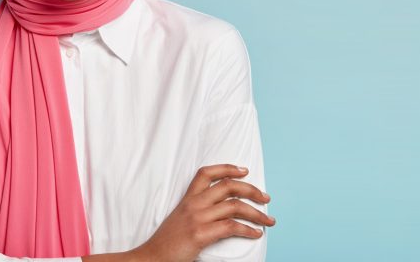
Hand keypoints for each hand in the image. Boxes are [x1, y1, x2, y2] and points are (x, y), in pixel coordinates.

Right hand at [134, 164, 274, 261]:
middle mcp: (193, 204)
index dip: (227, 168)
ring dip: (257, 213)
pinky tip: (255, 234)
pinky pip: (231, 227)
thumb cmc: (167, 242)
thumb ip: (199, 211)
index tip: (244, 170)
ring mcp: (197, 218)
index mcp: (188, 199)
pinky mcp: (200, 234)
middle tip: (266, 198)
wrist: (151, 257)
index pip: (207, 173)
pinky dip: (248, 230)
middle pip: (228, 186)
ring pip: (235, 206)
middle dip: (252, 190)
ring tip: (268, 220)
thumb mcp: (181, 219)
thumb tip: (224, 211)